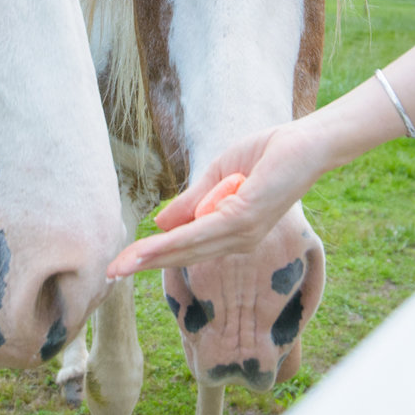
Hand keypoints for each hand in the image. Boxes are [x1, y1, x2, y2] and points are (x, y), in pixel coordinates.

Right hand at [106, 122, 330, 278]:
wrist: (305, 142)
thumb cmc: (269, 154)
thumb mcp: (220, 175)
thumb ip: (193, 200)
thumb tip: (160, 224)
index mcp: (233, 232)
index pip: (186, 249)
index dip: (152, 256)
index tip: (120, 265)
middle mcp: (238, 240)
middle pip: (182, 255)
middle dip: (144, 263)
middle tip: (109, 273)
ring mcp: (242, 232)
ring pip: (187, 248)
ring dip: (151, 256)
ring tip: (120, 265)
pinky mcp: (245, 218)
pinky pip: (201, 232)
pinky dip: (174, 241)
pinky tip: (151, 245)